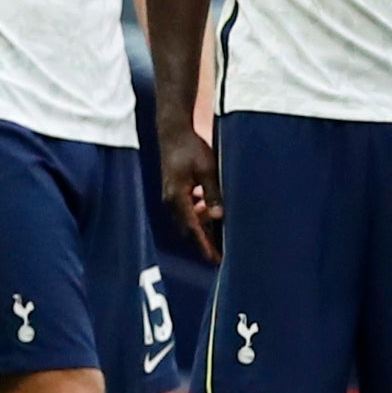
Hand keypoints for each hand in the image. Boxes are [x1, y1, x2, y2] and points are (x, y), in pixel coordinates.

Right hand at [159, 127, 223, 264]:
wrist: (173, 132)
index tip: (215, 260)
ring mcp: (170, 197)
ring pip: (187, 221)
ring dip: (202, 229)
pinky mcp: (174, 191)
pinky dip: (198, 217)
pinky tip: (211, 215)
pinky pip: (186, 211)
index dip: (205, 246)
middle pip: (189, 229)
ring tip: (220, 238)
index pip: (193, 229)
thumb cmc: (190, 148)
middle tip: (221, 256)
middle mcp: (171, 201)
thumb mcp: (207, 170)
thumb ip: (212, 194)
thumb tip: (218, 216)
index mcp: (177, 198)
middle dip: (204, 242)